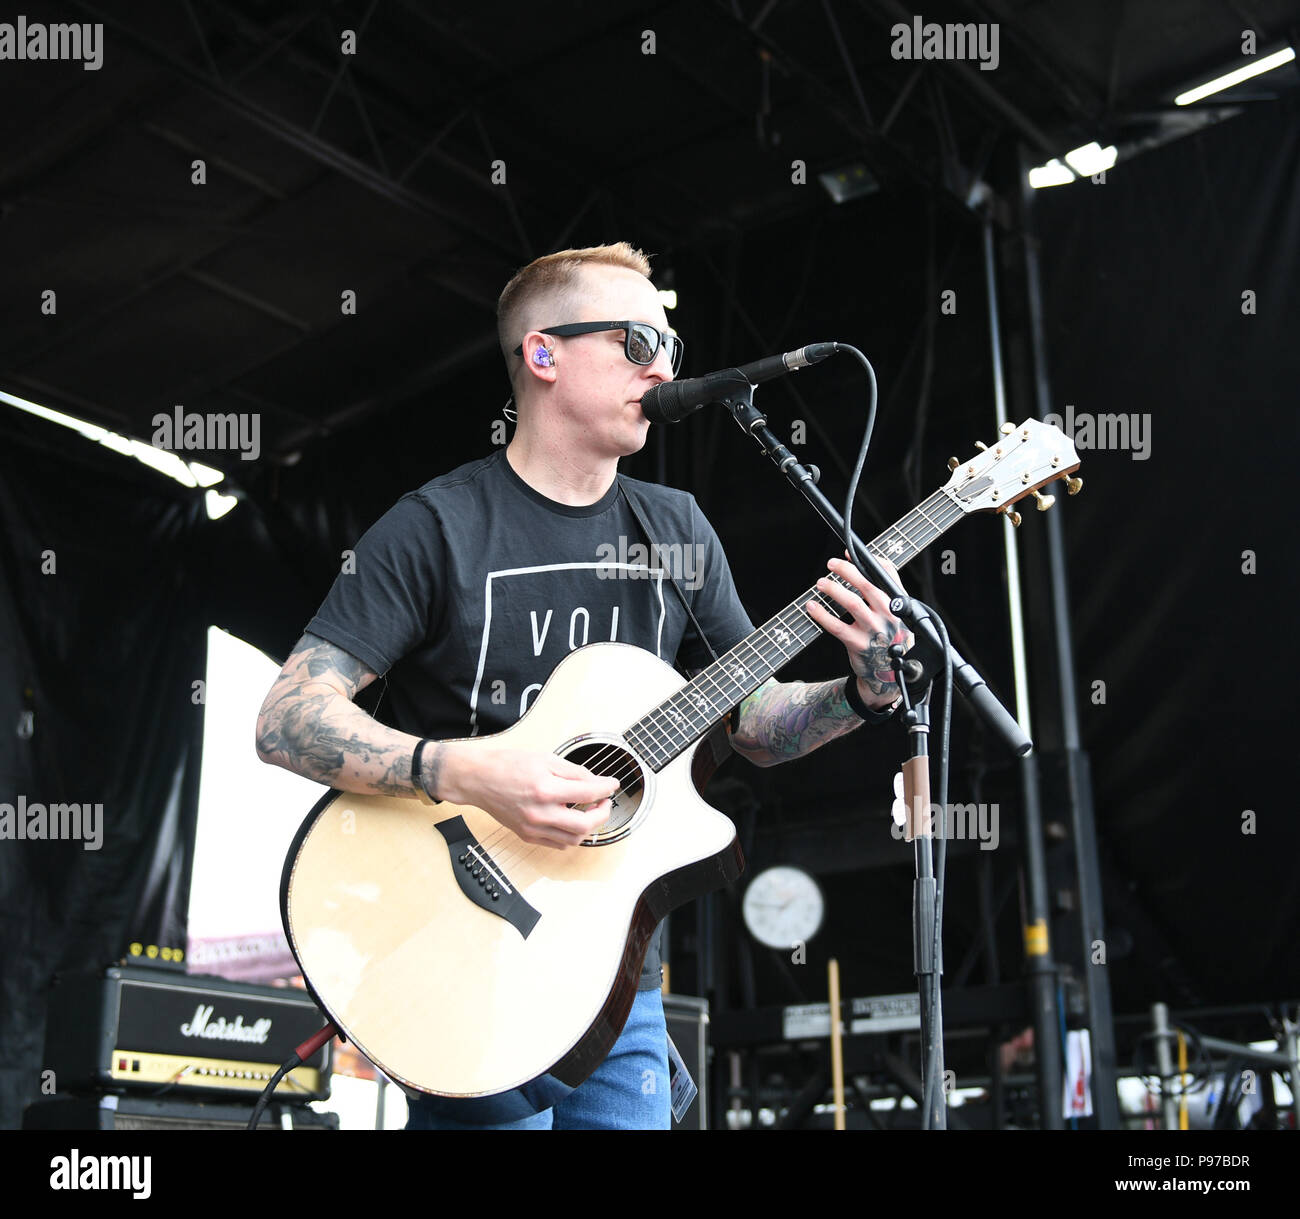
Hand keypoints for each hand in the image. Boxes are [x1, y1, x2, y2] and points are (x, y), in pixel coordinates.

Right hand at [437, 743, 618, 848]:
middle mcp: (539, 813)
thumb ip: (574, 772)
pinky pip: (558, 844)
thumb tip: (596, 781)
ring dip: (588, 827)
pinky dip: (571, 835)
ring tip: (589, 811)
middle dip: (602, 814)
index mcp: (545, 789)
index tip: (613, 785)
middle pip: (585, 825)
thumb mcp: (545, 759)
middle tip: (605, 803)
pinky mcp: (526, 836)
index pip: (587, 794)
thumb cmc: (507, 765)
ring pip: (573, 839)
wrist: (478, 779)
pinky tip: (572, 821)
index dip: (606, 789)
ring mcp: (532, 828)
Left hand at [805, 555, 913, 708]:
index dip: (868, 561)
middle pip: (867, 586)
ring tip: (820, 583)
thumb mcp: (896, 611)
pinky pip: (837, 626)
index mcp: (897, 603)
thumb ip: (887, 585)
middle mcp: (888, 615)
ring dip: (834, 590)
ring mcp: (873, 630)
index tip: (849, 552)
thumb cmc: (889, 635)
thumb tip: (866, 557)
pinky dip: (822, 615)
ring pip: (852, 604)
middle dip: (847, 571)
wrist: (889, 672)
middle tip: (830, 564)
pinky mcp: (858, 644)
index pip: (886, 575)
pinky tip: (811, 606)